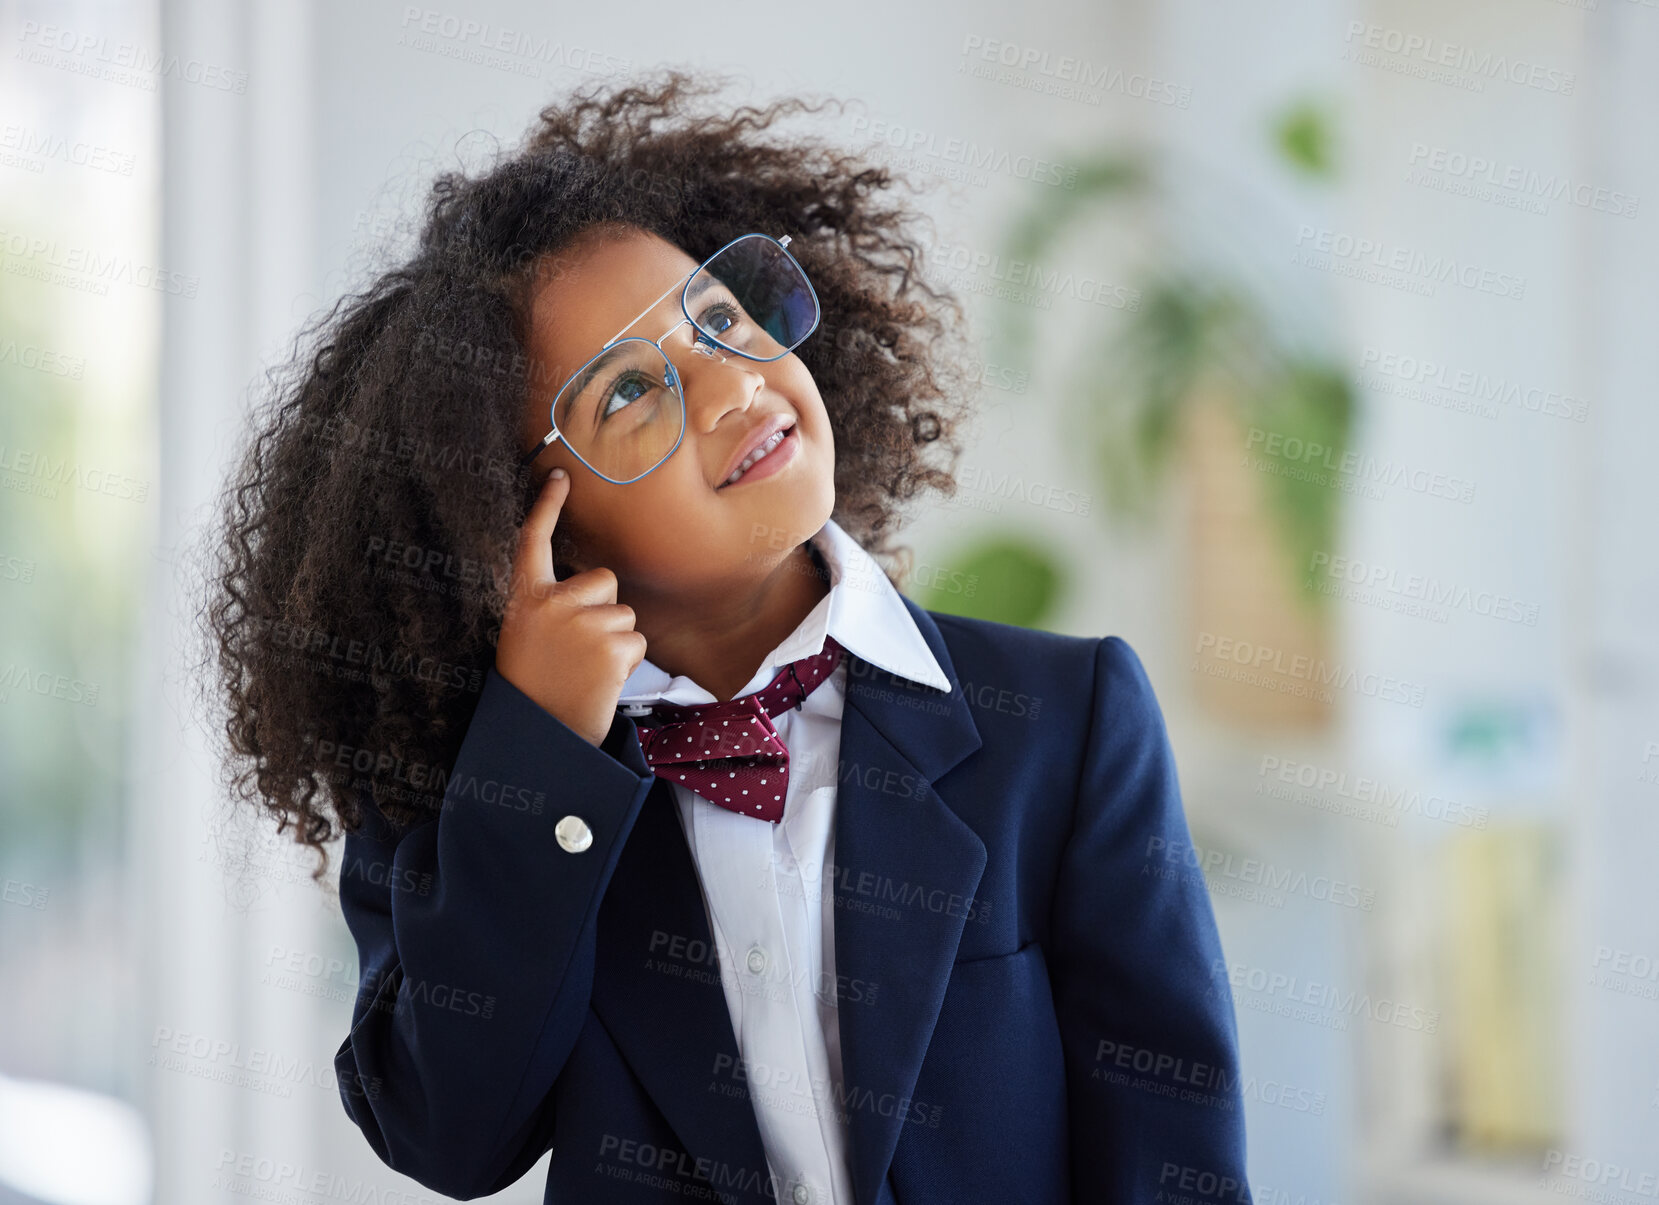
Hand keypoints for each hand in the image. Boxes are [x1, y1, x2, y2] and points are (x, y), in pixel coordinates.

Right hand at [495, 469, 646, 746]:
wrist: (541, 733)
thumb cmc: (537, 683)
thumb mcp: (527, 635)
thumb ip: (551, 604)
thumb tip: (597, 584)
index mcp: (523, 598)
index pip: (533, 541)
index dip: (546, 506)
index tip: (561, 475)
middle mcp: (550, 603)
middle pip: (604, 580)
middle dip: (604, 608)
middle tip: (579, 647)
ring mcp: (582, 622)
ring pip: (624, 613)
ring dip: (616, 640)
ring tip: (587, 667)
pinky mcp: (610, 645)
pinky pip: (636, 641)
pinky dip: (627, 662)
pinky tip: (602, 679)